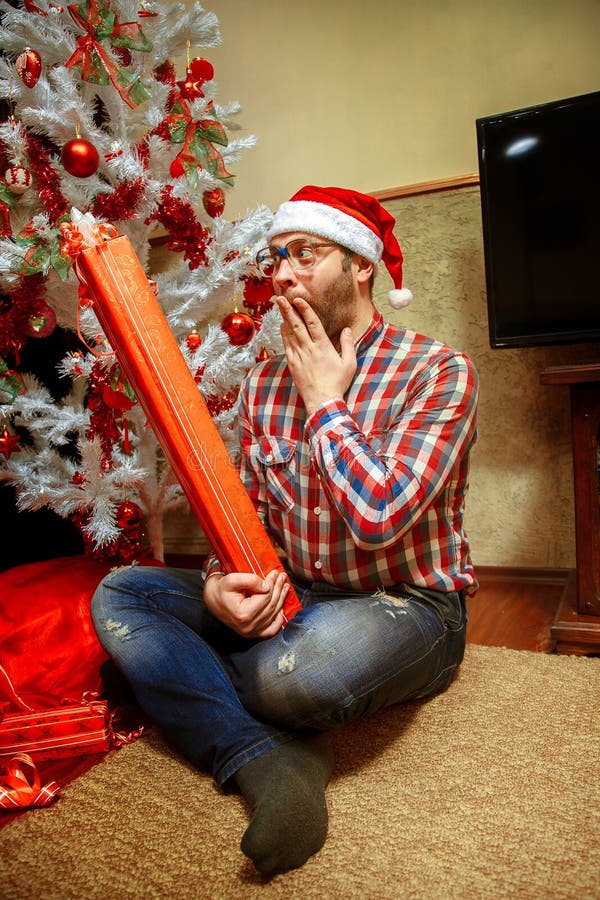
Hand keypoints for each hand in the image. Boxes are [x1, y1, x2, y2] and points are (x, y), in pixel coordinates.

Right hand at [203, 569, 289, 638]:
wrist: (212, 600)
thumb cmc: (220, 590)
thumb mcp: (232, 579)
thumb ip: (250, 580)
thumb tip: (266, 585)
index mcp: (243, 614)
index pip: (265, 597)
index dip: (272, 583)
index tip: (275, 572)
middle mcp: (248, 627)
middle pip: (271, 605)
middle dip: (278, 589)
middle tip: (282, 577)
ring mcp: (251, 632)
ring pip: (273, 614)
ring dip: (281, 599)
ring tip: (284, 587)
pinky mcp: (253, 633)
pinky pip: (271, 630)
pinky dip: (278, 620)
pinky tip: (281, 608)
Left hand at [276, 296, 356, 415]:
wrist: (322, 401)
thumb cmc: (337, 383)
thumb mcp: (349, 364)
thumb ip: (348, 345)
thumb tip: (346, 330)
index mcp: (323, 346)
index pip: (312, 323)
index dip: (305, 309)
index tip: (298, 299)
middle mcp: (309, 349)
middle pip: (296, 325)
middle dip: (288, 310)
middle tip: (280, 298)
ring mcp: (299, 357)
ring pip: (290, 334)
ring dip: (284, 319)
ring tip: (279, 308)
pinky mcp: (293, 365)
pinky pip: (286, 346)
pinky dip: (284, 335)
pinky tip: (282, 328)